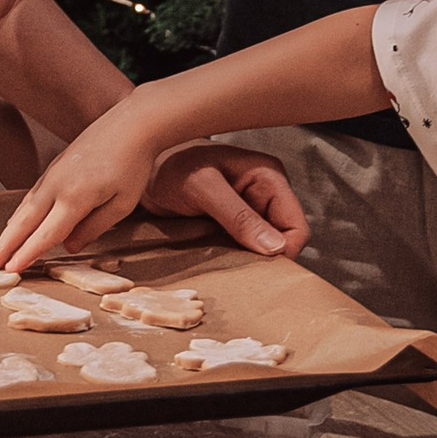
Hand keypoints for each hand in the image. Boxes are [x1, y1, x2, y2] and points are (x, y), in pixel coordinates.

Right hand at [0, 108, 164, 272]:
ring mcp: (52, 174)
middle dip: (5, 245)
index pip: (45, 234)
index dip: (26, 254)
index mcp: (75, 198)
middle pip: (24, 221)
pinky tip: (15, 223)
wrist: (132, 124)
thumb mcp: (122, 204)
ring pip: (24, 207)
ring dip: (8, 230)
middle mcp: (56, 185)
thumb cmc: (132, 165)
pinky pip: (31, 195)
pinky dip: (19, 213)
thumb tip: (68, 246)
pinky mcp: (54, 166)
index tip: (10, 270)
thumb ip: (94, 228)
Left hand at [144, 141, 306, 254]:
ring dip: (248, 260)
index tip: (259, 270)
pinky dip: (235, 258)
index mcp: (268, 177)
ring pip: (264, 248)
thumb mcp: (202, 188)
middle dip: (266, 259)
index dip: (284, 252)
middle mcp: (264, 194)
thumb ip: (237, 215)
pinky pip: (245, 248)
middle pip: (283, 240)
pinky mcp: (232, 224)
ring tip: (224, 265)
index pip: (296, 226)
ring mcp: (249, 210)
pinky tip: (218, 261)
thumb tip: (275, 248)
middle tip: (238, 271)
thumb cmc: (167, 166)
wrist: (140, 169)